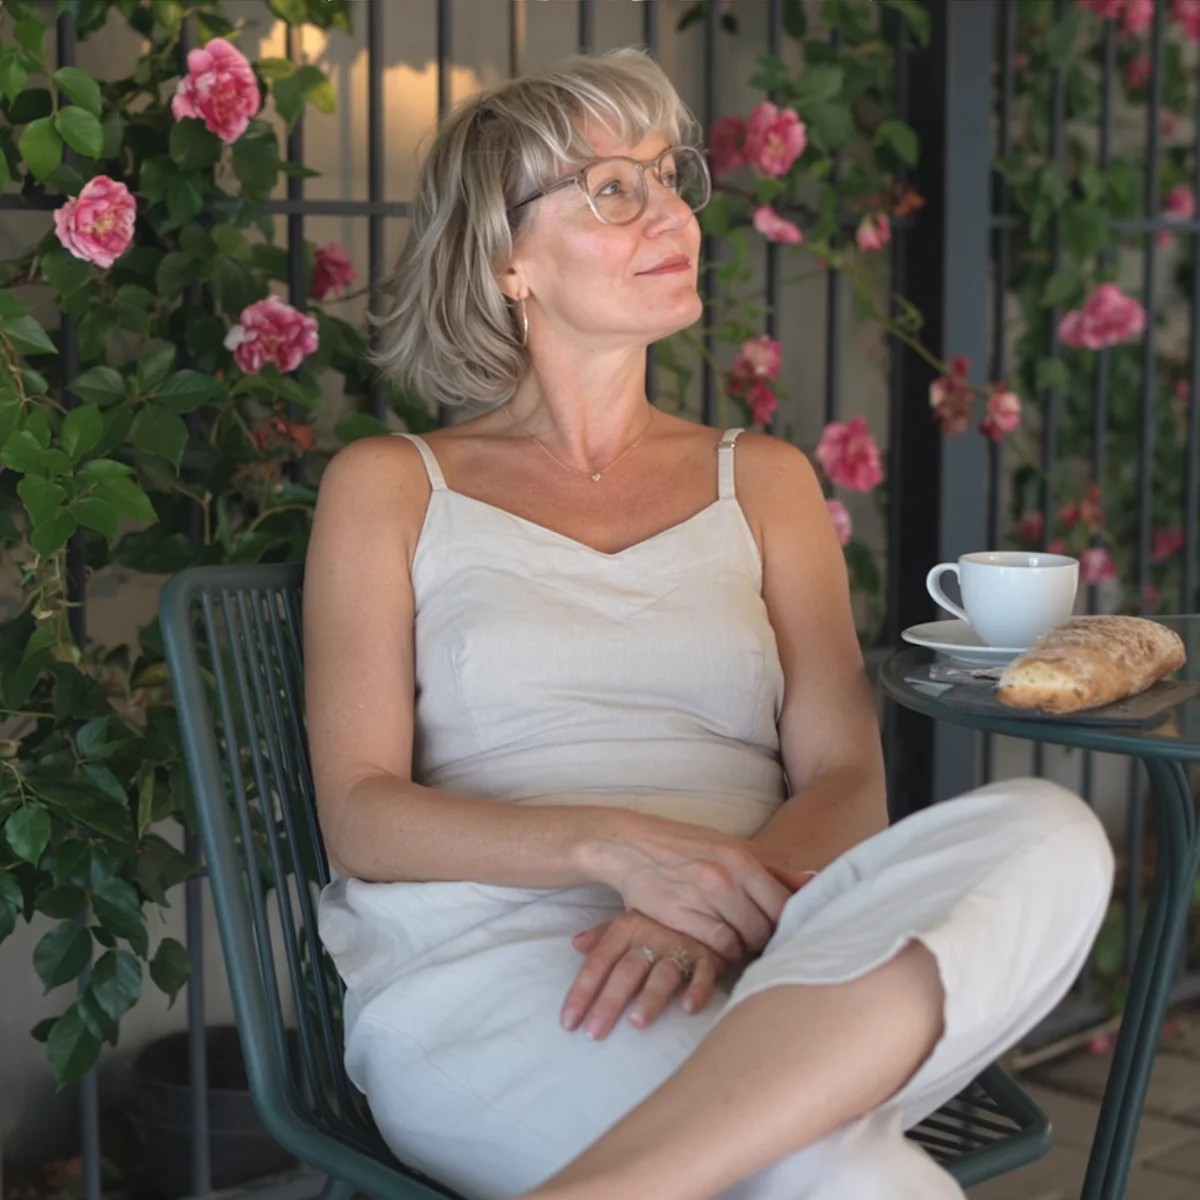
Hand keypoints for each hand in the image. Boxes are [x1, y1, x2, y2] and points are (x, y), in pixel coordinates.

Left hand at [560, 910, 726, 1039]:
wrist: (703, 900)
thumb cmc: (658, 921)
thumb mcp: (628, 922)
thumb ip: (602, 936)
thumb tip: (576, 944)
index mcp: (627, 929)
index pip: (599, 962)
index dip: (582, 991)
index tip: (568, 1022)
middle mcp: (650, 937)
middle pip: (626, 971)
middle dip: (609, 1002)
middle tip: (594, 1033)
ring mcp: (679, 946)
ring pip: (663, 973)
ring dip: (651, 997)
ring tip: (637, 1022)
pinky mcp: (708, 956)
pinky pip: (703, 973)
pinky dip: (697, 989)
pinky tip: (689, 1008)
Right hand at [589, 812, 815, 960]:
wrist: (630, 845)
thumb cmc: (683, 845)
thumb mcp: (728, 846)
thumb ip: (771, 866)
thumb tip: (811, 881)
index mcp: (741, 857)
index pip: (784, 903)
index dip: (786, 922)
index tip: (780, 928)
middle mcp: (725, 878)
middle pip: (765, 927)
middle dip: (764, 938)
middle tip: (756, 938)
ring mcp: (702, 898)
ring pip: (742, 940)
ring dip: (743, 947)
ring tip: (735, 940)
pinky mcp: (680, 917)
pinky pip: (716, 946)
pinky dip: (721, 952)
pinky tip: (715, 945)